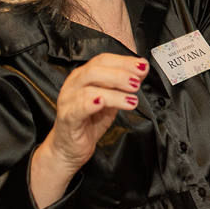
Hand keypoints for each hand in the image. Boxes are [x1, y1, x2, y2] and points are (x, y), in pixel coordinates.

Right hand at [42, 54, 145, 172]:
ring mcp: (67, 101)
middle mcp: (73, 85)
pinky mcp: (67, 119)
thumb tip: (141, 70)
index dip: (124, 62)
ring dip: (114, 94)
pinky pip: (77, 109)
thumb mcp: (111, 100)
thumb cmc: (90, 121)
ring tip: (131, 101)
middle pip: (94, 71)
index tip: (142, 67)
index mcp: (83, 76)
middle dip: (119, 75)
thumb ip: (122, 86)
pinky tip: (102, 103)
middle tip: (136, 83)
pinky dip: (90, 104)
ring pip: (89, 90)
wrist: (70, 147)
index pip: (103, 60)